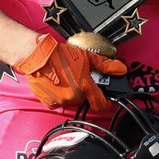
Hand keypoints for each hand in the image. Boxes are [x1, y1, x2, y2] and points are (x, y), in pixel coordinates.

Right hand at [13, 34, 127, 110]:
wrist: (37, 56)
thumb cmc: (60, 55)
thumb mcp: (87, 57)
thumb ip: (105, 65)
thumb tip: (121, 70)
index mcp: (84, 87)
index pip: (101, 103)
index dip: (105, 102)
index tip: (105, 98)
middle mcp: (73, 96)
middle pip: (84, 98)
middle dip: (83, 90)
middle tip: (77, 77)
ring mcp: (60, 101)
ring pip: (71, 100)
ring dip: (71, 92)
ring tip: (65, 78)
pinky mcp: (49, 102)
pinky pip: (59, 102)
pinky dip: (59, 95)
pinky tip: (56, 83)